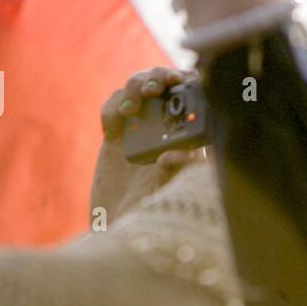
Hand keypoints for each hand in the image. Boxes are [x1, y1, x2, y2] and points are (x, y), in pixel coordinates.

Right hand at [90, 65, 206, 222]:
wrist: (117, 228)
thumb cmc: (153, 214)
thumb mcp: (167, 194)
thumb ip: (175, 173)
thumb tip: (178, 154)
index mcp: (188, 134)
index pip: (194, 95)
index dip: (190, 80)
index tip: (183, 78)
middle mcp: (166, 127)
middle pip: (167, 83)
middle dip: (161, 76)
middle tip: (156, 88)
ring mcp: (139, 129)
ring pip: (140, 88)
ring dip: (137, 85)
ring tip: (132, 107)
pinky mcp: (115, 136)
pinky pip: (113, 106)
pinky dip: (112, 106)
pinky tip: (113, 126)